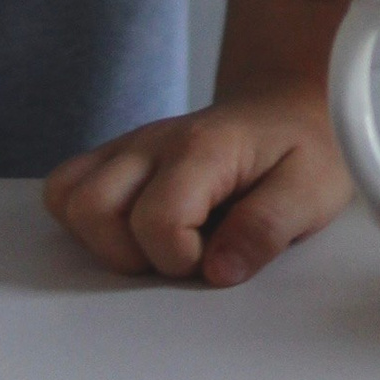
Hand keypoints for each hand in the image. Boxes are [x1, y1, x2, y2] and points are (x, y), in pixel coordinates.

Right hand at [43, 83, 350, 288]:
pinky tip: (135, 230)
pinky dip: (90, 221)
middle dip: (131, 255)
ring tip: (158, 244)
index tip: (217, 257)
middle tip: (183, 254)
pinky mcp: (118, 157)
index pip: (156, 219)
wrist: (290, 107)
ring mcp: (130, 146)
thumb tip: (218, 272)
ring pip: (67, 197)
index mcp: (203, 148)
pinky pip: (68, 189)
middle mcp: (153, 141)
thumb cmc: (304, 147)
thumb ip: (267, 229)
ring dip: (103, 239)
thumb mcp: (312, 190)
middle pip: (90, 207)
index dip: (182, 259)